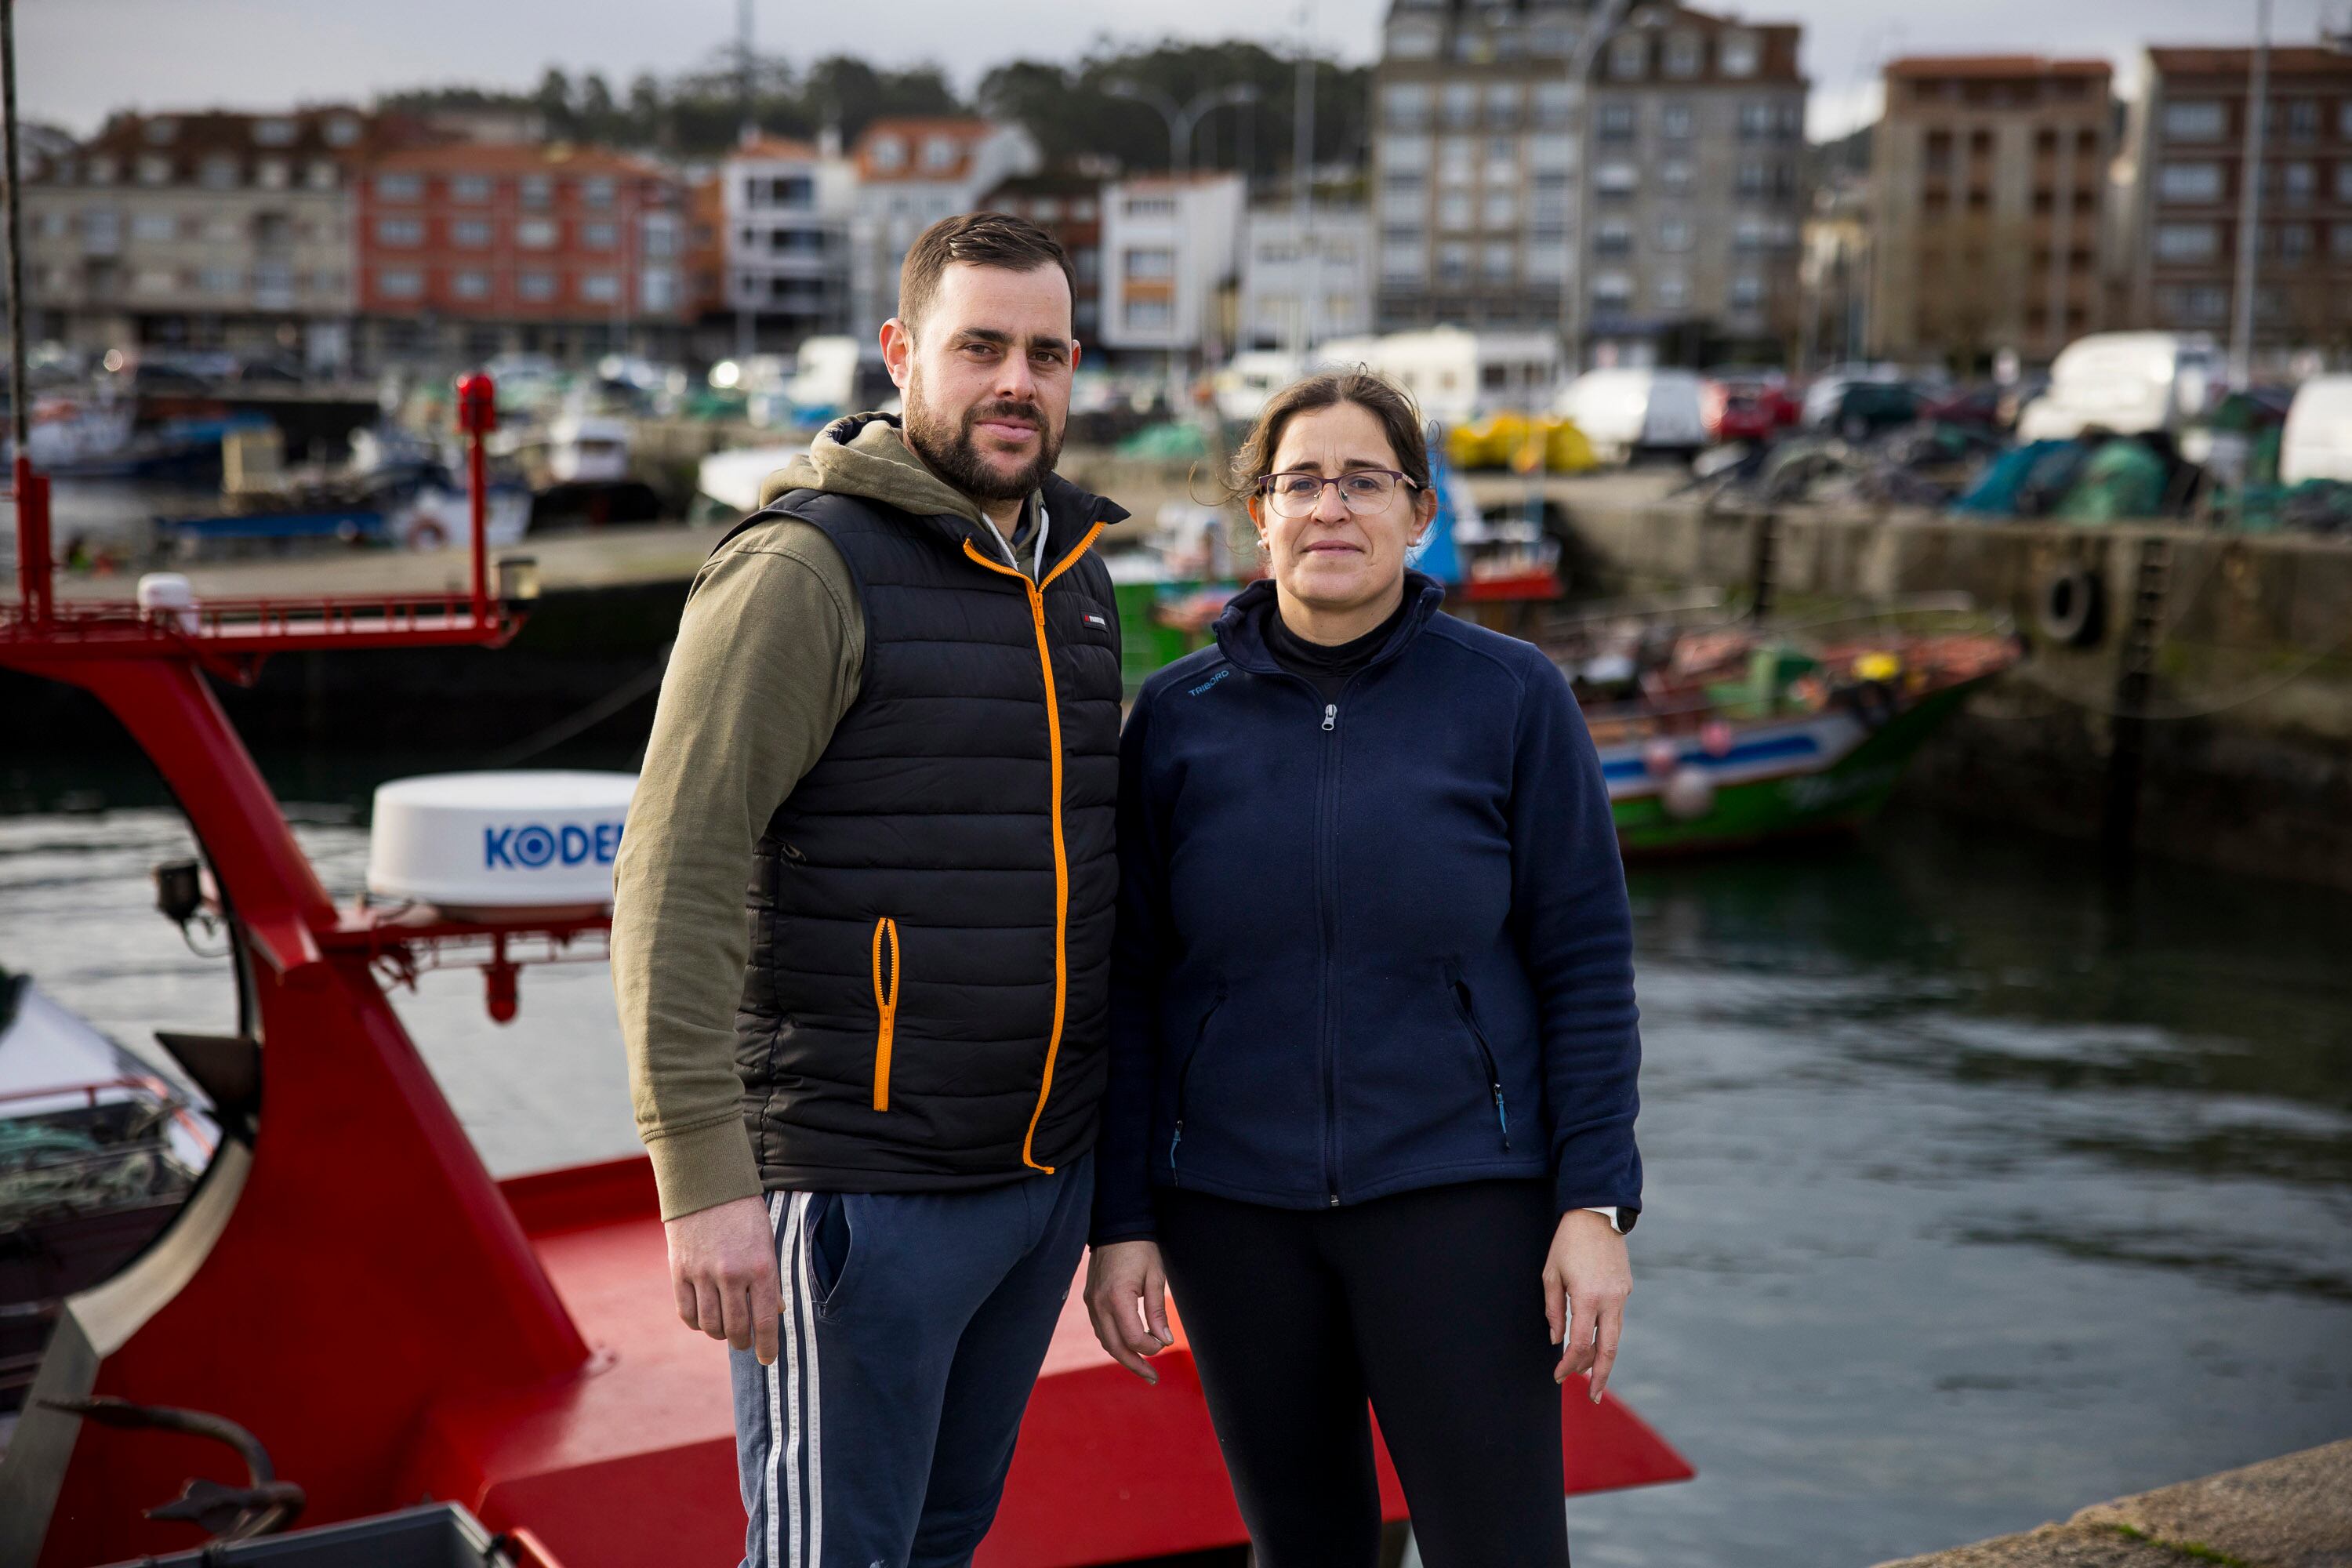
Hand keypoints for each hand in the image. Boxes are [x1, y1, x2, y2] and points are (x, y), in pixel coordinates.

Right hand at [666, 1195, 782, 1365]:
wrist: (706, 1184)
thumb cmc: (744, 1214)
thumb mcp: (766, 1243)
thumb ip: (769, 1279)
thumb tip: (776, 1312)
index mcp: (761, 1267)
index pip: (766, 1321)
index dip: (768, 1346)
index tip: (768, 1359)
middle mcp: (732, 1274)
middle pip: (737, 1328)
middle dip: (743, 1342)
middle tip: (745, 1342)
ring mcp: (703, 1274)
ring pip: (711, 1325)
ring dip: (720, 1334)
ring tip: (725, 1330)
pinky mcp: (679, 1272)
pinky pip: (687, 1313)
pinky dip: (697, 1322)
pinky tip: (704, 1318)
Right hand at [1084, 1240, 1173, 1384]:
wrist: (1116, 1226)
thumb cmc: (1140, 1249)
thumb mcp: (1155, 1277)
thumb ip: (1157, 1311)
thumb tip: (1165, 1341)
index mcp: (1117, 1298)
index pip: (1133, 1337)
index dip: (1151, 1347)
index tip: (1164, 1344)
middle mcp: (1099, 1304)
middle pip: (1114, 1347)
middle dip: (1135, 1365)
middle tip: (1153, 1377)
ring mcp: (1091, 1302)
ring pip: (1105, 1340)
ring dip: (1123, 1356)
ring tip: (1143, 1367)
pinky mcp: (1089, 1299)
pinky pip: (1101, 1328)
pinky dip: (1114, 1341)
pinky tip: (1129, 1345)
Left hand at [1544, 1209, 1630, 1402]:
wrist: (1597, 1214)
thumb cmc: (1567, 1243)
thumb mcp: (1551, 1274)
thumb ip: (1553, 1309)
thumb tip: (1556, 1339)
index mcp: (1588, 1297)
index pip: (1580, 1343)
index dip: (1568, 1363)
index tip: (1558, 1374)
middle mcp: (1610, 1300)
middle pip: (1608, 1350)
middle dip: (1599, 1376)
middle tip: (1592, 1397)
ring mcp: (1622, 1295)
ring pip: (1616, 1337)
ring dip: (1604, 1359)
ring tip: (1594, 1378)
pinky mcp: (1626, 1289)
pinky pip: (1616, 1319)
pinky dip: (1606, 1336)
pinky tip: (1596, 1344)